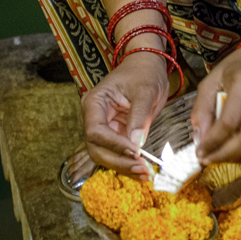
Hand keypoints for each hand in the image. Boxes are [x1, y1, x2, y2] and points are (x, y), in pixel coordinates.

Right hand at [81, 53, 168, 176]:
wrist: (146, 65)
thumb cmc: (144, 72)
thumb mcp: (146, 90)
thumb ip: (140, 116)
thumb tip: (136, 143)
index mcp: (94, 102)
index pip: (96, 131)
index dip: (114, 145)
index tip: (135, 152)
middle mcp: (93, 117)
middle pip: (96, 148)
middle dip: (118, 161)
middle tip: (142, 169)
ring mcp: (103, 127)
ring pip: (105, 155)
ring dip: (123, 167)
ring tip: (145, 173)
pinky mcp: (115, 134)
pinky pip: (117, 153)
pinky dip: (128, 163)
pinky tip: (143, 171)